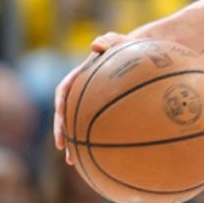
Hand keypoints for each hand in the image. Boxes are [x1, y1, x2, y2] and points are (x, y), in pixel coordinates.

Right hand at [52, 32, 131, 159]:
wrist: (143, 56)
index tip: (60, 114)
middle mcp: (85, 93)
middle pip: (68, 113)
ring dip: (75, 143)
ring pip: (80, 126)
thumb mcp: (121, 41)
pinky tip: (104, 160)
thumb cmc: (131, 47)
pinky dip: (100, 144)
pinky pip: (102, 131)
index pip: (65, 89)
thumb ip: (109, 40)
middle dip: (62, 130)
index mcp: (83, 76)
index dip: (61, 101)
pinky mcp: (109, 114)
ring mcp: (95, 104)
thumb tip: (95, 45)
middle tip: (62, 146)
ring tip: (73, 162)